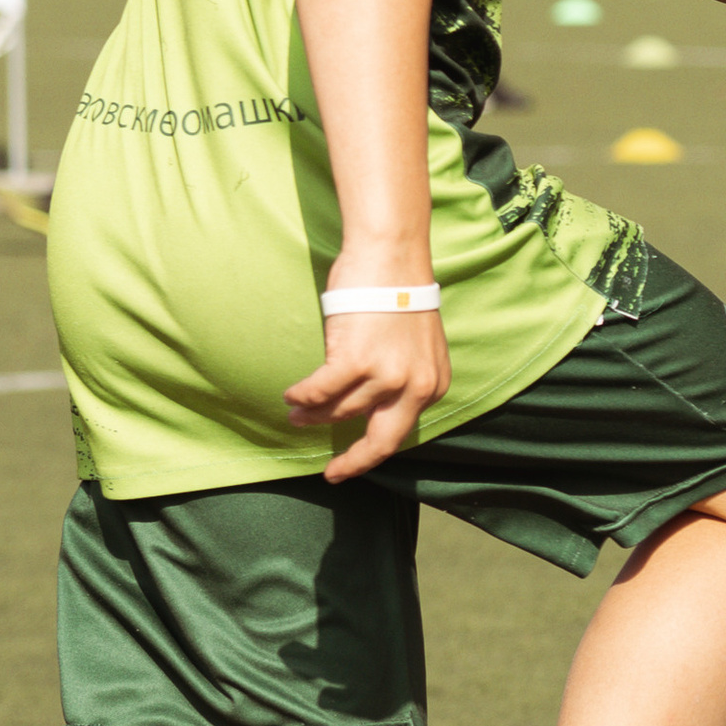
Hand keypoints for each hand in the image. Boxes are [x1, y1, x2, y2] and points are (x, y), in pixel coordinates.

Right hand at [285, 283, 450, 480]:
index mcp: (433, 384)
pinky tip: (292, 397)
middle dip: (355, 462)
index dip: (374, 447)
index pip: (401, 429)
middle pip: (381, 440)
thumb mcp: (418, 344)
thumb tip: (376, 403)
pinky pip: (320, 391)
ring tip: (297, 413)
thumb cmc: (398, 289)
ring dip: (314, 415)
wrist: (391, 253)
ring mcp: (387, 375)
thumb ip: (405, 375)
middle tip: (334, 473)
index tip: (355, 458)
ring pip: (342, 410)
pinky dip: (303, 397)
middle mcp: (416, 386)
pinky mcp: (356, 360)